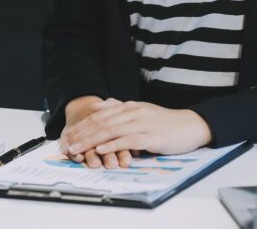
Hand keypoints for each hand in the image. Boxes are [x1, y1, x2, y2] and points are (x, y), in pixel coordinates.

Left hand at [63, 101, 212, 157]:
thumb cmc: (166, 122)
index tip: (68, 136)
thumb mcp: (142, 111)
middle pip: (101, 123)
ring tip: (76, 149)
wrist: (190, 126)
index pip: (99, 115)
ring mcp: (142, 123)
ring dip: (90, 141)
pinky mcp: (150, 136)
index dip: (82, 126)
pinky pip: (127, 140)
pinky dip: (112, 145)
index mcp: (130, 106)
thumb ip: (122, 108)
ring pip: (110, 131)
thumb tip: (102, 105)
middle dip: (81, 134)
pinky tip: (100, 150)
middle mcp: (133, 112)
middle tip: (66, 145)